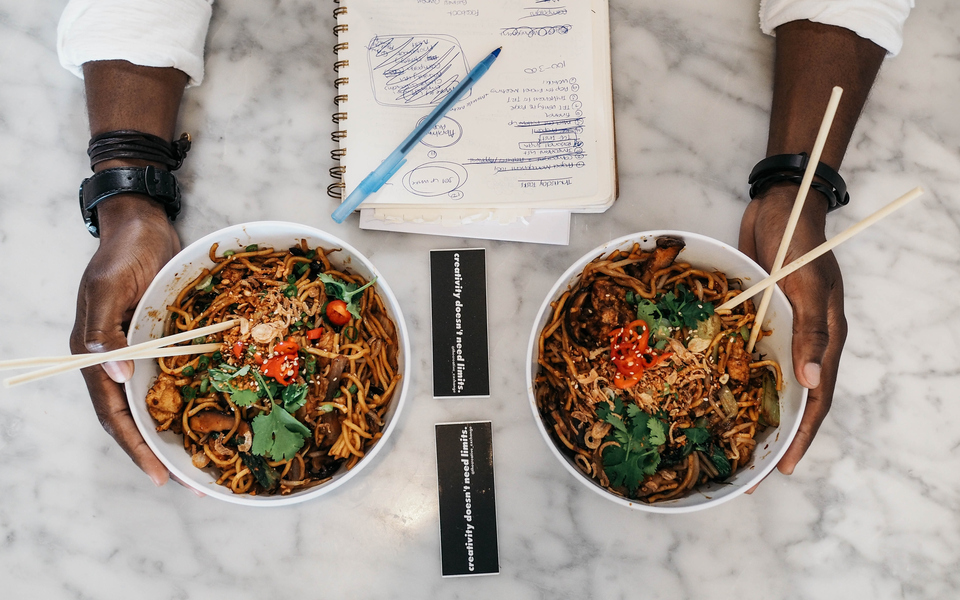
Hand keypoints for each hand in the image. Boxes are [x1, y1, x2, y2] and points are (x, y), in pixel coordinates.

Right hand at [69, 194, 179, 485]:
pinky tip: (205, 416)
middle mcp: (113, 358)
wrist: (142, 222)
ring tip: (198, 461)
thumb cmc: (124, 251)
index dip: (135, 446)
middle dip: (155, 451)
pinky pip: (168, 378)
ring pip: (150, 403)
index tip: (160, 475)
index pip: (112, 413)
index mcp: (92, 352)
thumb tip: (113, 375)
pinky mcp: (157, 340)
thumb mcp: (110, 286)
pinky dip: (182, 400)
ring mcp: (136, 350)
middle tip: (187, 481)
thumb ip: (105, 331)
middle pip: (131, 417)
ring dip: (170, 432)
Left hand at [738, 183, 847, 475]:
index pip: (816, 400)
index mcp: (825, 338)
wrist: (779, 205)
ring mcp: (781, 329)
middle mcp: (804, 340)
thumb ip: (813, 331)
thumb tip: (811, 383)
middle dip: (774, 435)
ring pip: (769, 381)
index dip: (801, 436)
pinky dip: (735, 376)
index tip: (782, 468)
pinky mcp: (758, 317)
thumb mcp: (809, 284)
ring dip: (753, 411)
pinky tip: (713, 393)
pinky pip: (748, 355)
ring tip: (729, 442)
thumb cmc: (798, 240)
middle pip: (792, 399)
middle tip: (749, 470)